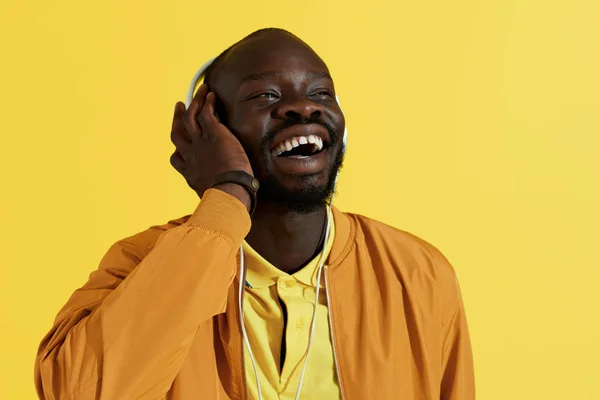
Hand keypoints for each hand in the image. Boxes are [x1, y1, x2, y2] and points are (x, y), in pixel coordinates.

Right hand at [170, 84, 253, 208]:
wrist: (229, 192)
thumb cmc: (227, 201)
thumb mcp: (215, 200)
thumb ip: (218, 197)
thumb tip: (231, 207)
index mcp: (190, 173)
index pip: (176, 159)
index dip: (176, 150)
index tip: (178, 146)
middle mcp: (191, 155)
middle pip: (178, 132)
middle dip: (177, 118)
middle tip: (179, 107)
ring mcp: (200, 143)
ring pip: (191, 117)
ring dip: (194, 102)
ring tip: (199, 91)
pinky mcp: (214, 134)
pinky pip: (206, 113)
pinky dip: (206, 102)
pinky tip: (211, 94)